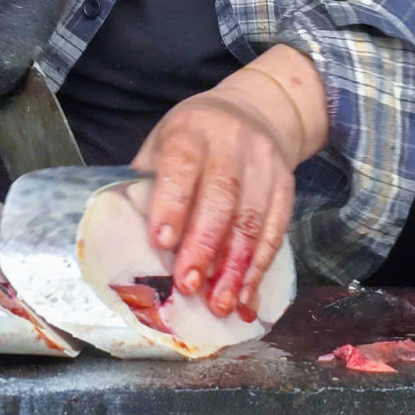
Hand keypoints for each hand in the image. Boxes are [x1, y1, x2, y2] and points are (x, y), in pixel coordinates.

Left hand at [132, 45, 328, 317]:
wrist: (254, 111)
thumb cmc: (193, 137)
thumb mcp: (161, 144)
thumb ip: (148, 184)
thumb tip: (129, 242)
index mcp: (191, 129)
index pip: (182, 165)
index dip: (173, 204)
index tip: (162, 243)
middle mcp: (232, 142)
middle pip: (222, 197)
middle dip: (204, 246)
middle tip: (188, 286)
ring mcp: (264, 164)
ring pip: (252, 220)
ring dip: (236, 268)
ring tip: (219, 303)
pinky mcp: (286, 187)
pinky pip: (276, 232)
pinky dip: (260, 268)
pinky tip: (245, 296)